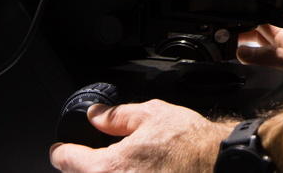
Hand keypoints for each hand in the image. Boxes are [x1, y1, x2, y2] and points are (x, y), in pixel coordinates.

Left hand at [49, 99, 231, 171]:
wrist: (218, 164)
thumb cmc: (190, 143)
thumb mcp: (153, 115)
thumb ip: (118, 116)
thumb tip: (96, 115)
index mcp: (107, 167)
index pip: (66, 161)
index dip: (64, 151)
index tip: (64, 150)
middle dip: (86, 166)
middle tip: (101, 156)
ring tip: (126, 165)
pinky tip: (141, 170)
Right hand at [237, 24, 282, 98]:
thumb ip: (274, 56)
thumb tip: (246, 52)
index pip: (264, 23)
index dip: (248, 22)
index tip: (230, 29)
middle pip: (260, 36)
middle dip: (243, 36)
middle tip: (225, 43)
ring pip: (261, 51)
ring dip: (246, 51)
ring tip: (230, 54)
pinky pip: (265, 67)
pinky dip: (252, 67)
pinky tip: (245, 71)